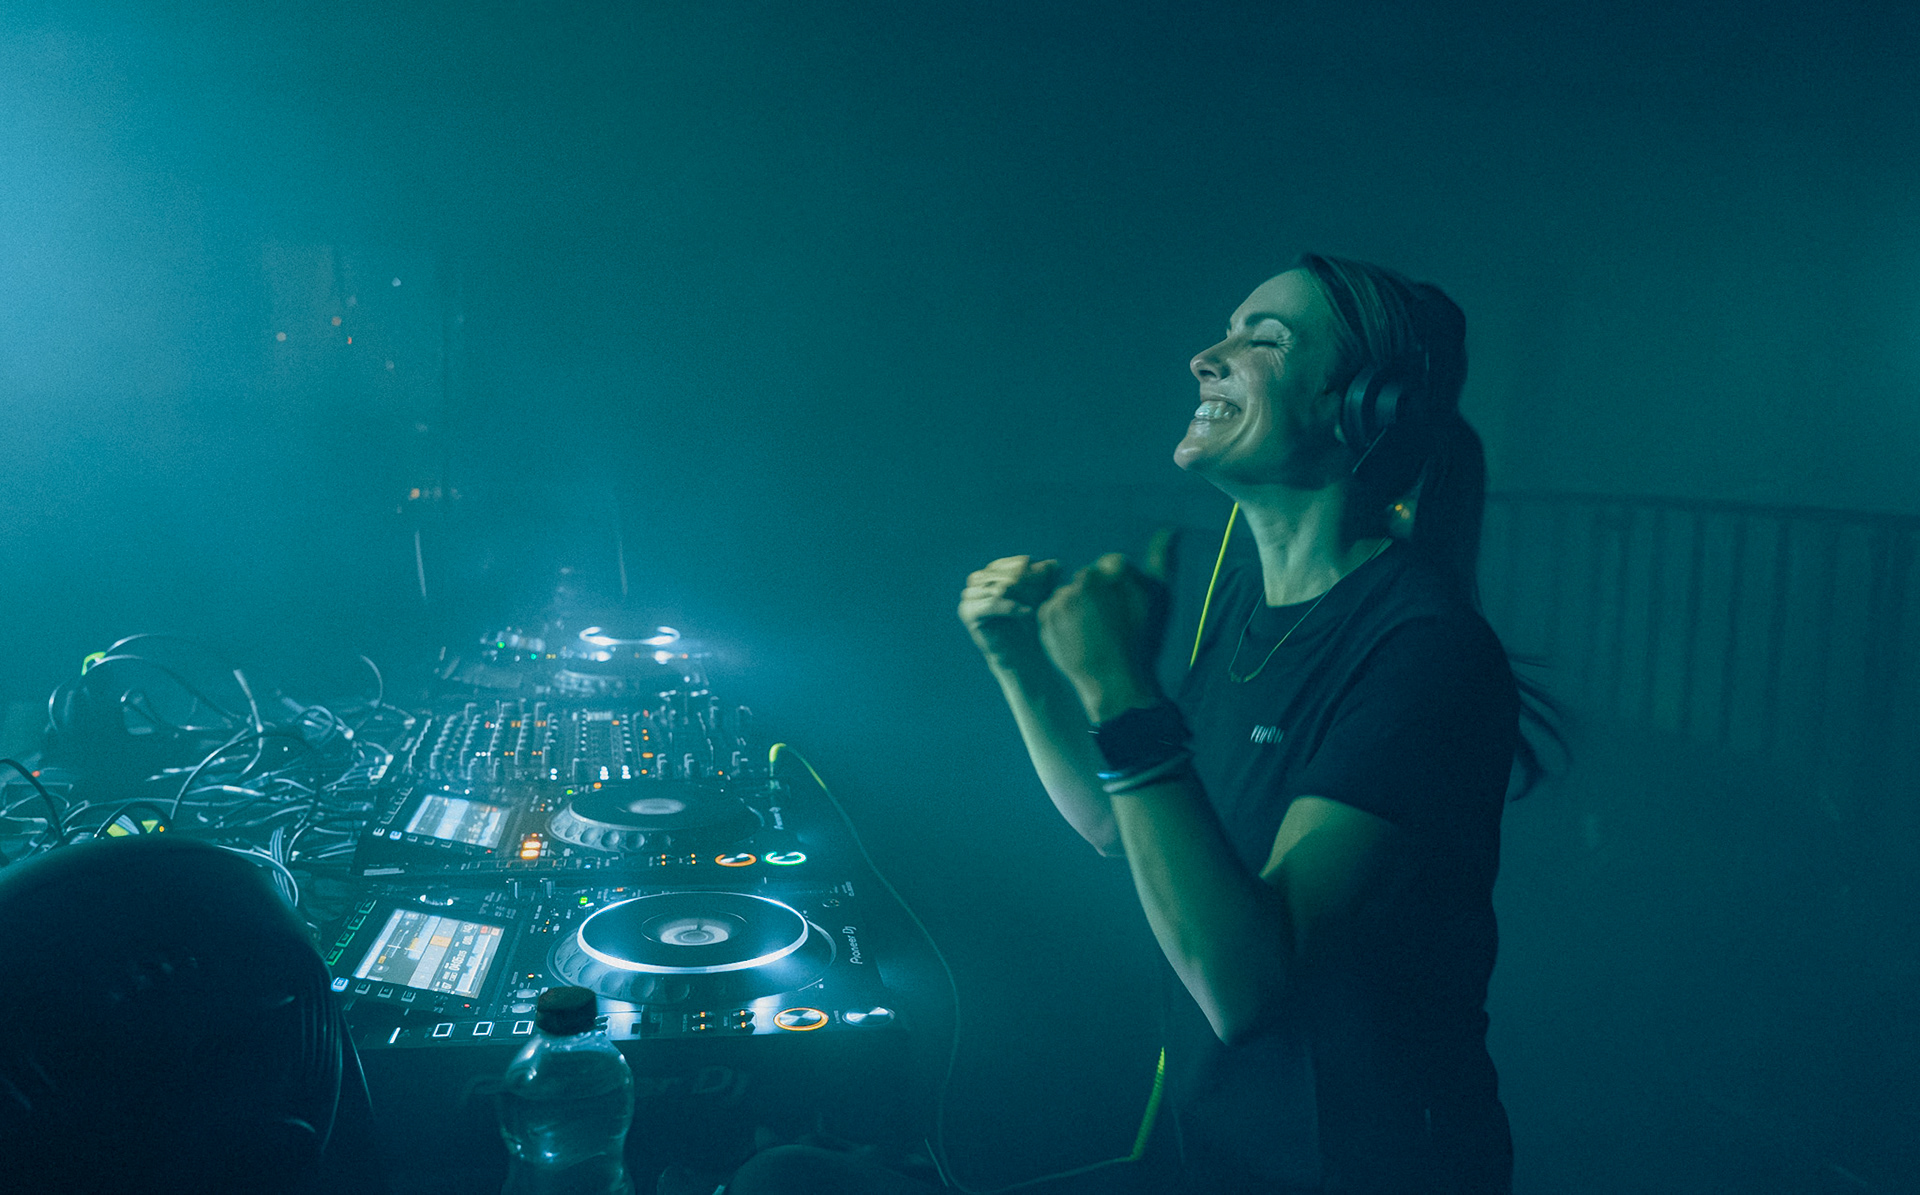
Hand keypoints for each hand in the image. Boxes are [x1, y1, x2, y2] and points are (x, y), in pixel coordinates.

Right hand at [958, 555, 1063, 660]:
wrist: (1019, 651)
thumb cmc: (1031, 621)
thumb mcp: (1041, 595)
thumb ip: (1046, 578)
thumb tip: (1056, 563)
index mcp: (991, 571)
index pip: (1012, 564)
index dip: (1031, 570)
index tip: (1049, 575)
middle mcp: (976, 581)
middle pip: (1004, 575)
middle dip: (1025, 582)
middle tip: (1043, 591)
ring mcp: (969, 596)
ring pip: (997, 588)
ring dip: (1020, 595)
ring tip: (1036, 604)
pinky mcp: (968, 612)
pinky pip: (991, 604)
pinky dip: (1011, 607)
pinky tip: (1028, 612)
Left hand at [1036, 553, 1169, 721]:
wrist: (1116, 681)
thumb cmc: (1142, 637)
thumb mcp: (1159, 596)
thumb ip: (1160, 557)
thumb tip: (1169, 527)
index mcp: (1112, 570)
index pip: (1112, 566)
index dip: (1121, 588)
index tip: (1125, 611)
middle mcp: (1083, 580)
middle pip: (1089, 579)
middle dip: (1097, 596)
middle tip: (1110, 624)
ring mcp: (1062, 599)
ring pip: (1070, 594)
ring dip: (1079, 608)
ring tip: (1094, 633)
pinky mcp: (1045, 618)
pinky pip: (1053, 610)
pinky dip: (1063, 621)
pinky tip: (1078, 637)